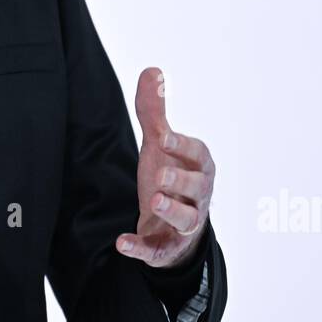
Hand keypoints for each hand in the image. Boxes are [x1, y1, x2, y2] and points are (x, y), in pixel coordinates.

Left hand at [116, 67, 215, 268]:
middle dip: (180, 182)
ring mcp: (184, 225)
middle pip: (197, 189)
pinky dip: (141, 248)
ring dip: (171, 211)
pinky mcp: (166, 248)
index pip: (199, 154)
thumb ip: (154, 112)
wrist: (171, 226)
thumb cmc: (170, 177)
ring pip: (186, 220)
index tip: (163, 137)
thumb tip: (152, 70)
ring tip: (152, 201)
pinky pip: (157, 250)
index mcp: (199, 168)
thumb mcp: (159, 145)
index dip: (182, 146)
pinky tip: (122, 242)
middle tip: (160, 175)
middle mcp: (197, 197)